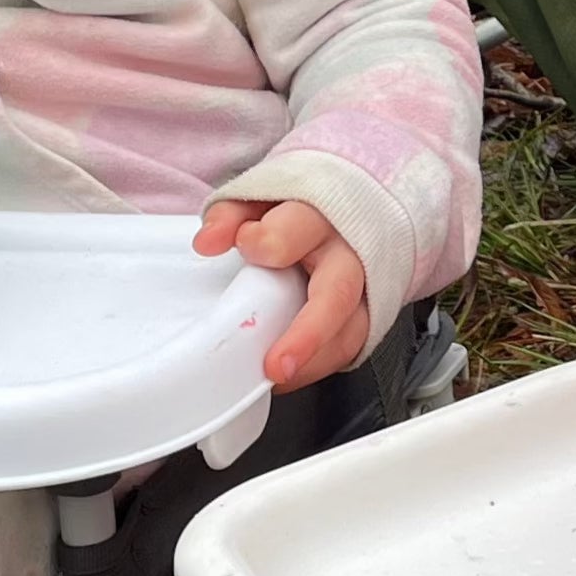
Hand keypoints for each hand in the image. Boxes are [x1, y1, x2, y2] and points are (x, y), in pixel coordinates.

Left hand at [196, 198, 367, 389]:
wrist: (354, 212)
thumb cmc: (302, 209)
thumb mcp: (262, 199)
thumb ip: (232, 216)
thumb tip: (208, 241)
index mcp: (321, 215)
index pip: (296, 229)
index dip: (266, 242)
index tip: (244, 246)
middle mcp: (349, 252)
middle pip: (338, 293)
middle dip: (308, 332)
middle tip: (276, 363)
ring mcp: (365, 287)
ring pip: (350, 329)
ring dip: (314, 360)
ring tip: (278, 376)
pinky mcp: (368, 314)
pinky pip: (351, 346)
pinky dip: (320, 365)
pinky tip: (291, 372)